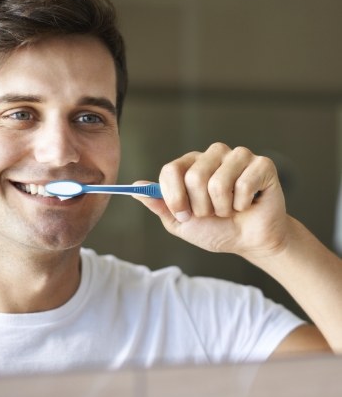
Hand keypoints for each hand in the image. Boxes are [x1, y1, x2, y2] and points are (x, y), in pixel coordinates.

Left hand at [133, 143, 288, 260]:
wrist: (249, 241)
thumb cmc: (216, 229)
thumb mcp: (180, 222)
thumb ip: (159, 204)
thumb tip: (136, 187)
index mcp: (191, 164)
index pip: (170, 170)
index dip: (174, 196)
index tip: (183, 214)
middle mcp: (213, 154)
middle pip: (194, 177)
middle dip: (201, 207)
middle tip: (213, 213)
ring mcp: (238, 156)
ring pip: (218, 182)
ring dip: (223, 207)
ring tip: (230, 209)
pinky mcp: (261, 164)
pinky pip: (244, 184)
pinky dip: (243, 204)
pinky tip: (247, 203)